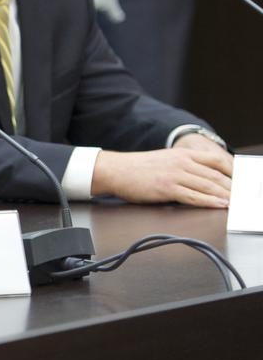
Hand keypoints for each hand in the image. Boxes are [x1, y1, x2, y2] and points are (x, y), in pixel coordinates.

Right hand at [91, 142, 232, 206]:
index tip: (244, 181)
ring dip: (226, 196)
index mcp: (183, 153)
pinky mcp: (167, 188)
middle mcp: (182, 162)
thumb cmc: (138, 168)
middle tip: (246, 196)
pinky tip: (220, 206)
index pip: (217, 160)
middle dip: (234, 188)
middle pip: (216, 175)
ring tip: (238, 204)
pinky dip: (210, 202)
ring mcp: (175, 175)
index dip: (234, 171)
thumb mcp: (165, 160)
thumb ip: (184, 165)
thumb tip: (203, 179)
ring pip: (208, 186)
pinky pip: (194, 196)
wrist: (115, 170)